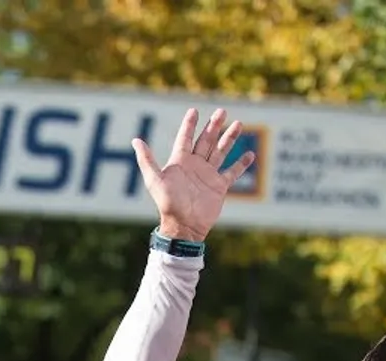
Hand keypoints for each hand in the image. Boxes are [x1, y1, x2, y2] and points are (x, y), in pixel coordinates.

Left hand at [131, 108, 256, 242]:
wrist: (184, 225)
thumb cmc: (168, 203)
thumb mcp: (155, 180)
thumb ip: (147, 160)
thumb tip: (135, 140)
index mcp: (180, 161)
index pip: (185, 137)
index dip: (189, 124)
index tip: (194, 110)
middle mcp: (195, 165)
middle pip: (206, 140)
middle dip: (214, 125)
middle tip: (222, 110)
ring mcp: (208, 174)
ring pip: (221, 151)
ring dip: (229, 138)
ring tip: (239, 123)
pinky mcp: (219, 186)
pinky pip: (232, 172)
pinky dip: (241, 164)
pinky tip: (250, 154)